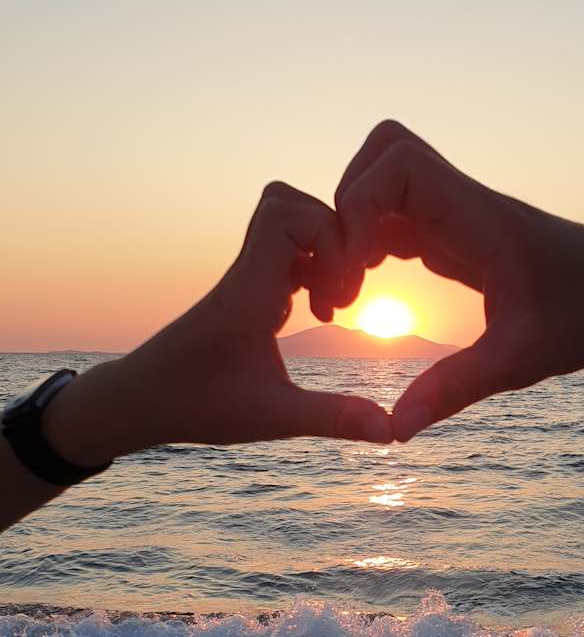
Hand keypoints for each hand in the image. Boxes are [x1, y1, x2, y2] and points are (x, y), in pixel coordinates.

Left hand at [44, 184, 392, 463]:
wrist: (139, 401)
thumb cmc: (195, 407)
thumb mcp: (272, 419)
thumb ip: (334, 419)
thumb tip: (392, 432)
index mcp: (248, 292)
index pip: (286, 214)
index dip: (328, 234)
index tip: (341, 290)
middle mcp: (245, 274)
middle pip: (291, 204)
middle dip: (333, 238)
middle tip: (341, 294)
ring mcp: (244, 278)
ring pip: (288, 223)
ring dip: (323, 253)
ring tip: (332, 305)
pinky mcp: (246, 290)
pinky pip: (285, 252)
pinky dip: (312, 269)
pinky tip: (317, 311)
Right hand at [335, 121, 583, 439]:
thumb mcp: (520, 361)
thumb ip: (454, 389)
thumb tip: (394, 429)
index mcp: (477, 217)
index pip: (399, 165)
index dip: (360, 207)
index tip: (359, 273)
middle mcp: (462, 203)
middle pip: (382, 155)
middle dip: (345, 208)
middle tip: (346, 277)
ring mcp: (458, 214)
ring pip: (384, 181)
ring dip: (353, 225)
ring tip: (351, 289)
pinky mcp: (458, 233)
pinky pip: (397, 216)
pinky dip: (370, 242)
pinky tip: (370, 291)